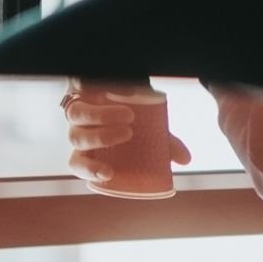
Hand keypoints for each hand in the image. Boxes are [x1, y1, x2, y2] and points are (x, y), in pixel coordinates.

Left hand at [62, 81, 190, 185]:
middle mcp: (79, 131)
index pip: (78, 164)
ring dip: (102, 116)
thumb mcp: (147, 135)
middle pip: (79, 140)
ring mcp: (76, 111)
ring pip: (78, 117)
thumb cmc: (130, 121)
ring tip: (128, 114)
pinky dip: (99, 92)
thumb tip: (186, 159)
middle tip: (128, 133)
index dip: (89, 170)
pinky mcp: (79, 90)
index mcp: (88, 150)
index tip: (109, 173)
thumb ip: (163, 146)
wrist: (120, 88)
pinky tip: (121, 93)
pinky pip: (82, 90)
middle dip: (102, 138)